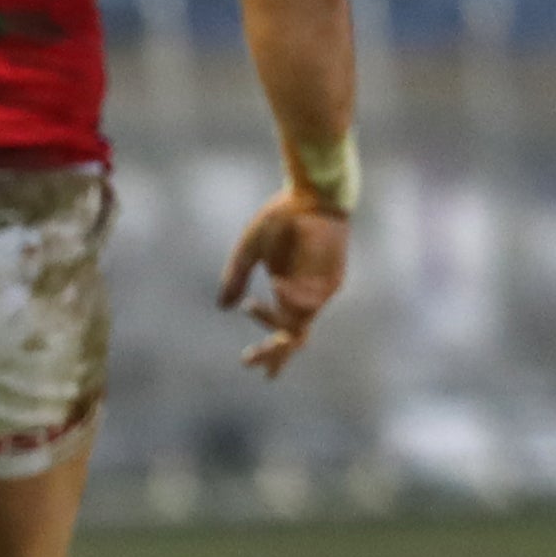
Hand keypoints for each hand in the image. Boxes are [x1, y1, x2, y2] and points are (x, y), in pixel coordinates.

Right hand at [218, 187, 350, 376]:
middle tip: (248, 358)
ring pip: (300, 326)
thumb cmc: (282, 219)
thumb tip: (222, 307)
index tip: (245, 362)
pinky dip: (289, 298)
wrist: (311, 195)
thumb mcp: (251, 250)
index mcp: (288, 292)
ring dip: (272, 321)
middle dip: (271, 354)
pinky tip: (276, 284)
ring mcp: (321, 291)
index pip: (283, 333)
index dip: (269, 354)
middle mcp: (307, 297)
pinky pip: (309, 302)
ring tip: (251, 306)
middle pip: (294, 339)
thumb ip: (236, 278)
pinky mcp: (332, 280)